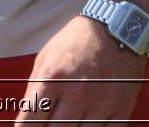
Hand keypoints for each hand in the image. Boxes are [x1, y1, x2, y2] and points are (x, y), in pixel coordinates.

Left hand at [15, 15, 147, 122]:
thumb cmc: (74, 44)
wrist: (116, 30)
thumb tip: (26, 121)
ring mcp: (102, 103)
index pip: (31, 119)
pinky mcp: (121, 109)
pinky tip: (87, 123)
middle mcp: (77, 93)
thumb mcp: (46, 59)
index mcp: (53, 78)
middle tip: (49, 122)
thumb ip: (34, 91)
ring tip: (69, 119)